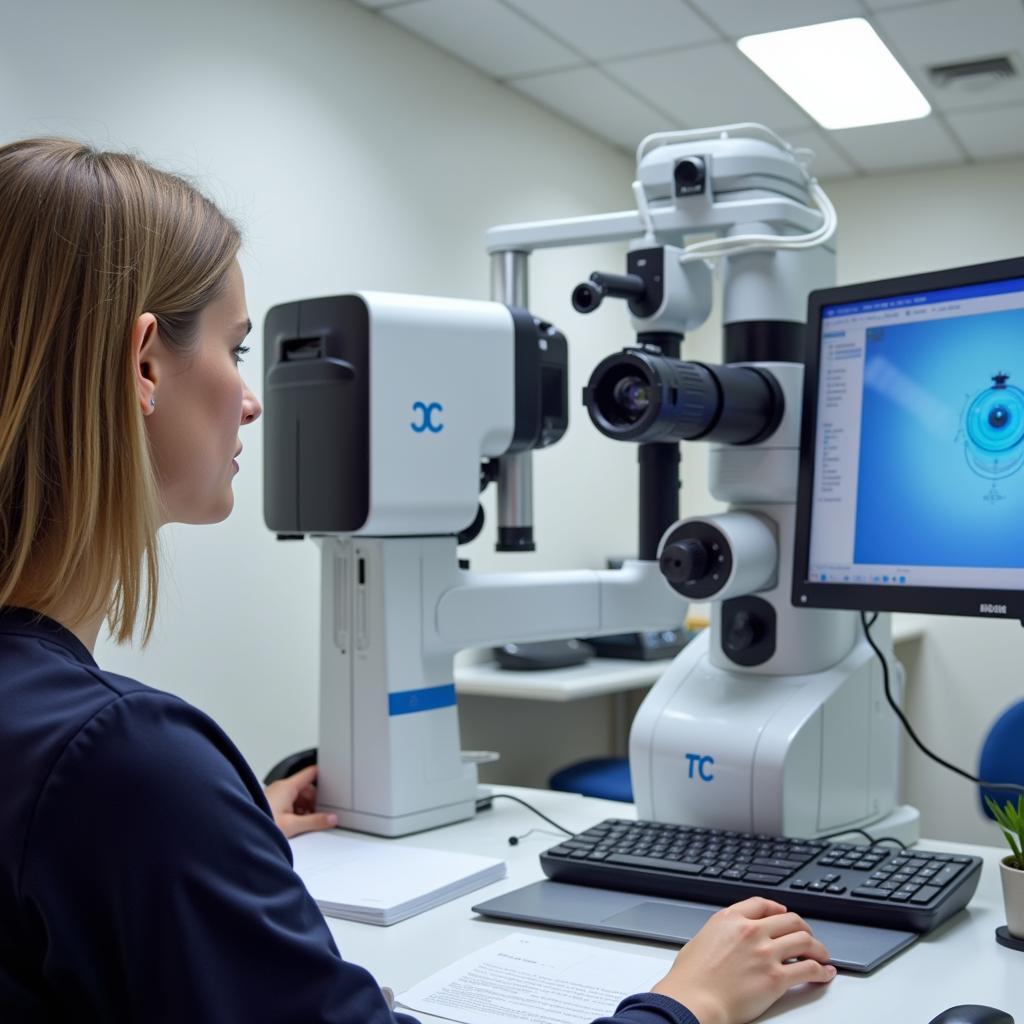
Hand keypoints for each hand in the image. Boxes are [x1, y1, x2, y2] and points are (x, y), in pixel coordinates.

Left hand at [264, 765, 337, 838]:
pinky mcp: (270, 804)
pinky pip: (288, 803)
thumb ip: (315, 821)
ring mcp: (275, 795)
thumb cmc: (260, 822)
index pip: (311, 773)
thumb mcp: (293, 825)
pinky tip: (295, 824)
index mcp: (287, 786)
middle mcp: (280, 788)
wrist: (238, 831)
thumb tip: (330, 819)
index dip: (324, 774)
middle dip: (314, 801)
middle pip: (306, 788)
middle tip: (321, 812)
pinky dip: (295, 811)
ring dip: (304, 808)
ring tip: (306, 822)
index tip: (334, 778)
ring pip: (297, 797)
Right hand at [651, 897, 835, 1023]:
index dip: (777, 908)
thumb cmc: (691, 978)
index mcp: (730, 919)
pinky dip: (821, 971)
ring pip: (804, 941)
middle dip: (804, 928)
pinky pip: (809, 969)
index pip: (762, 904)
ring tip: (822, 955)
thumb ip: (721, 933)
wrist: (693, 1000)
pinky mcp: (776, 978)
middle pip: (789, 920)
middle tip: (808, 937)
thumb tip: (730, 941)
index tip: (783, 913)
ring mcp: (765, 953)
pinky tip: (825, 973)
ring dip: (818, 947)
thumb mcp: (701, 939)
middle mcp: (751, 932)